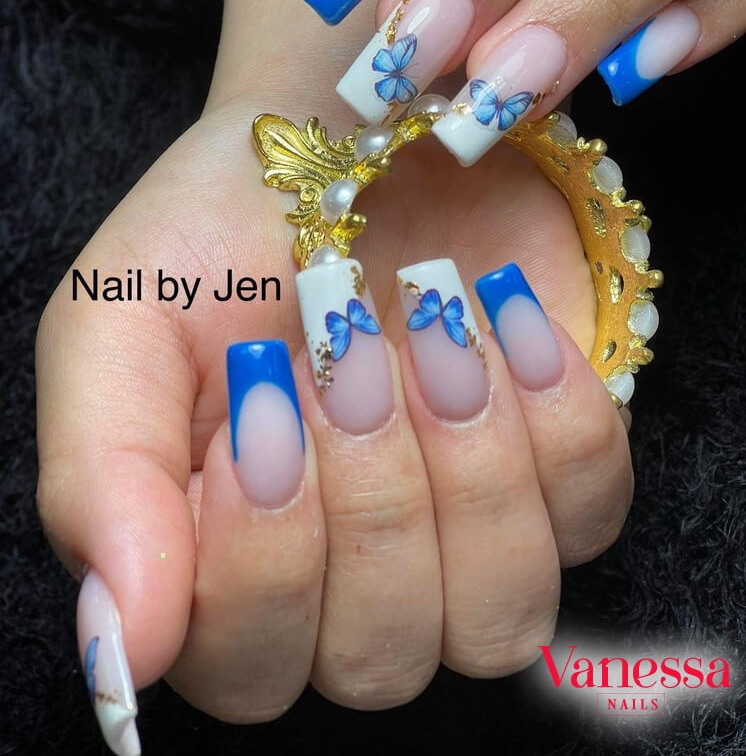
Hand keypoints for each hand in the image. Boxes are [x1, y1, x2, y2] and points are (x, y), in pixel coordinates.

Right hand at [36, 0, 631, 744]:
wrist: (345, 136)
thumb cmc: (221, 232)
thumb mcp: (118, 322)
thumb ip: (99, 483)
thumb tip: (117, 655)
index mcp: (215, 563)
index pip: (245, 665)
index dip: (264, 560)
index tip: (264, 399)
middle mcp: (346, 582)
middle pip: (380, 657)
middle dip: (372, 492)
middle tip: (348, 343)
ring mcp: (464, 540)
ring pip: (498, 614)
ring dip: (471, 465)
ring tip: (434, 326)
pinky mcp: (558, 480)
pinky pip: (590, 519)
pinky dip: (559, 421)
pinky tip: (506, 319)